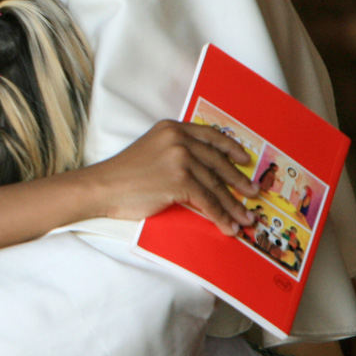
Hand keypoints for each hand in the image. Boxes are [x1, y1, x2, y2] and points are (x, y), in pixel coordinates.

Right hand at [87, 120, 256, 233]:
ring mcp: (180, 158)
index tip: (244, 160)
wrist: (102, 187)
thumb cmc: (123, 174)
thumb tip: (204, 171)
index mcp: (171, 128)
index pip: (210, 135)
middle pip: (218, 161)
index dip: (231, 148)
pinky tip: (228, 226)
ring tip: (245, 218)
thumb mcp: (151, 150)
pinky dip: (221, 216)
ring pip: (215, 185)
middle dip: (238, 181)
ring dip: (233, 205)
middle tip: (253, 193)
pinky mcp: (179, 180)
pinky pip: (207, 201)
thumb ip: (174, 152)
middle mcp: (178, 139)